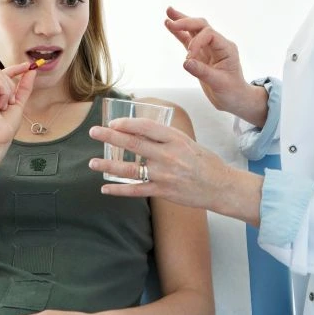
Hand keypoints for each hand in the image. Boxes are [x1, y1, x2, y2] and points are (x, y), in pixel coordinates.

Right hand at [0, 63, 35, 147]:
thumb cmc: (5, 126)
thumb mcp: (17, 102)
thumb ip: (23, 87)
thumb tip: (32, 70)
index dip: (13, 68)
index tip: (28, 65)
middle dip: (10, 86)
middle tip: (8, 104)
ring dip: (7, 91)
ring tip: (2, 107)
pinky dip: (4, 94)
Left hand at [88, 117, 235, 213]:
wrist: (221, 186)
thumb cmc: (206, 162)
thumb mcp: (188, 142)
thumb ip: (166, 138)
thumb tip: (143, 132)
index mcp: (175, 139)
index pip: (146, 127)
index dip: (127, 123)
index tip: (113, 122)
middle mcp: (168, 155)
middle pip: (133, 144)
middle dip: (110, 137)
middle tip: (94, 132)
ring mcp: (164, 175)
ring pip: (130, 169)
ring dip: (108, 164)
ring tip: (92, 162)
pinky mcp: (163, 191)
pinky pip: (136, 190)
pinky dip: (119, 190)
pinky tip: (105, 188)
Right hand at [164, 7, 253, 115]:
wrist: (234, 99)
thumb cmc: (232, 92)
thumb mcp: (219, 84)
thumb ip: (202, 72)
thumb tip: (186, 62)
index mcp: (226, 48)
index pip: (209, 34)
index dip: (196, 42)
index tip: (189, 58)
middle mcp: (218, 44)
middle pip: (201, 26)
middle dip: (186, 23)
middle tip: (170, 22)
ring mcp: (209, 48)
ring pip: (194, 30)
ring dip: (181, 22)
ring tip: (168, 12)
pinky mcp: (200, 54)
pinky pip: (188, 41)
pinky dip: (179, 34)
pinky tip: (169, 26)